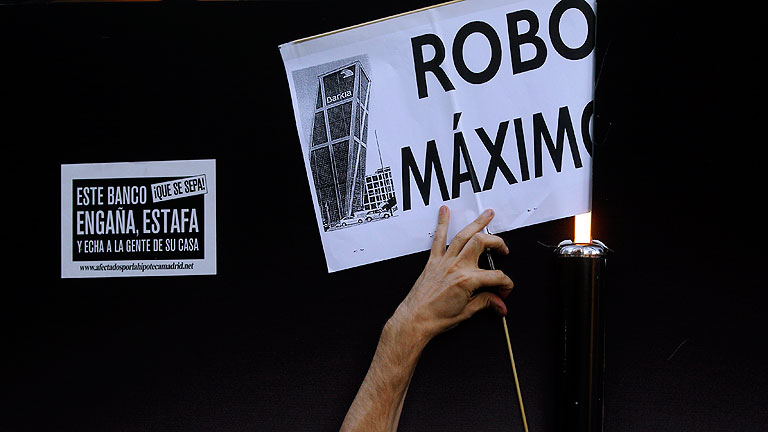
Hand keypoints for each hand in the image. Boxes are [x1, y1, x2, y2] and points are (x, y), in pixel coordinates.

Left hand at [387, 206, 514, 346]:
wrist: (415, 319)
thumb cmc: (436, 318)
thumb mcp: (467, 312)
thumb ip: (486, 303)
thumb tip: (499, 303)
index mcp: (467, 280)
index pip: (496, 276)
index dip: (505, 284)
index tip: (504, 291)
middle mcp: (456, 266)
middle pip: (482, 243)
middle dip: (497, 242)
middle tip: (503, 249)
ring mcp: (444, 261)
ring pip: (464, 235)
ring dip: (477, 222)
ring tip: (488, 214)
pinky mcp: (433, 261)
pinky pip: (438, 239)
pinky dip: (442, 223)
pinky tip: (444, 211)